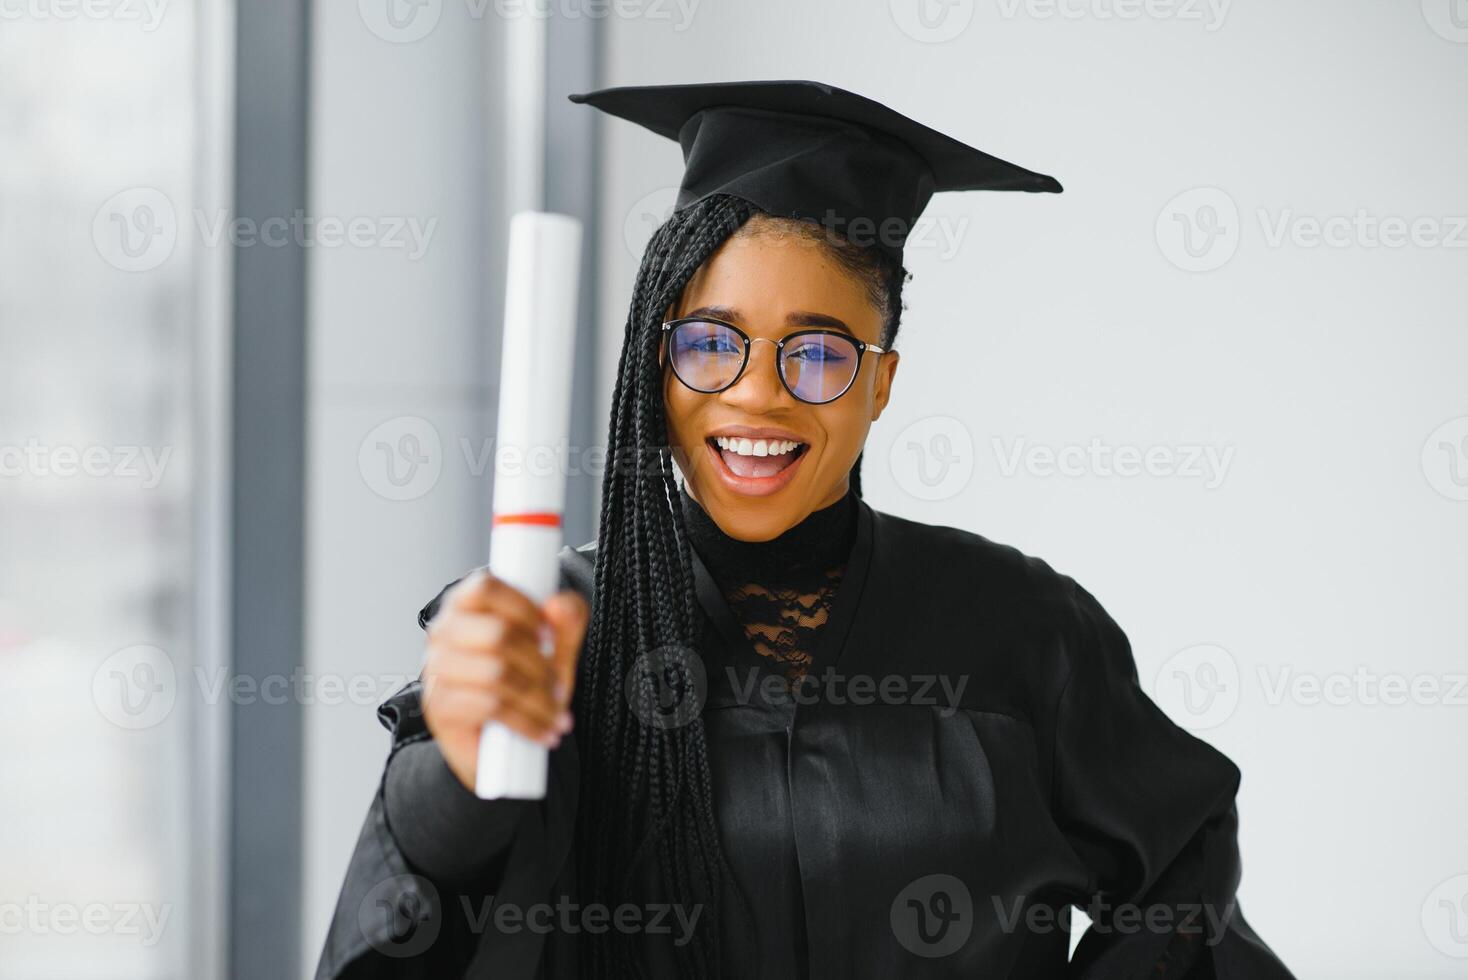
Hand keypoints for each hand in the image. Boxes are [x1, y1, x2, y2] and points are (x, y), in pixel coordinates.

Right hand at [420, 569, 589, 791]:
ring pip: (496, 673)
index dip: (524, 610)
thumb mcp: (557, 648)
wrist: (504, 741)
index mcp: (467, 605)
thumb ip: (566, 620)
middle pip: (497, 634)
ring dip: (537, 698)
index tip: (548, 637)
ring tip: (555, 712)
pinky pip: (489, 706)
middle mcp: (444, 631)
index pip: (485, 587)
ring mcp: (436, 669)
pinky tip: (541, 729)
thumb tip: (559, 606)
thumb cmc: (526, 683)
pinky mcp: (438, 706)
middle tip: (558, 685)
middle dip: (540, 665)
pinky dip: (526, 721)